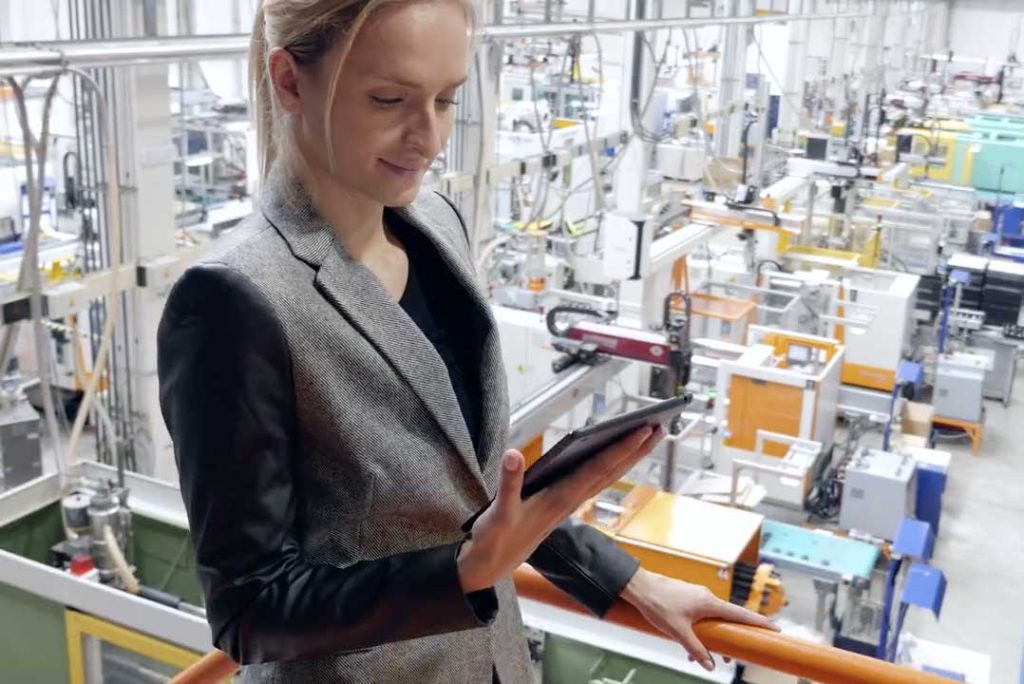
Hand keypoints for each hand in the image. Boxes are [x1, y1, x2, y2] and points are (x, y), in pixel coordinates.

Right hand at [458, 425, 665, 592]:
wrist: (492, 567)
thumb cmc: (495, 538)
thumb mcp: (498, 514)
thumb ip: (508, 484)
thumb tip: (513, 454)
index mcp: (559, 499)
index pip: (597, 469)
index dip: (621, 449)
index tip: (643, 430)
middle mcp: (569, 500)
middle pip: (610, 471)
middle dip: (636, 450)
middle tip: (661, 425)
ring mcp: (567, 503)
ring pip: (604, 476)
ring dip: (627, 457)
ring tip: (647, 437)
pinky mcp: (561, 505)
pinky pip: (591, 481)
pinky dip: (607, 466)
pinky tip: (615, 456)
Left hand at [622, 568, 779, 671]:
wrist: (639, 587)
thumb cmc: (658, 605)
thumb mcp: (678, 632)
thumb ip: (696, 649)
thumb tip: (711, 665)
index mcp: (709, 603)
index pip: (740, 614)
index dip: (758, 622)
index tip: (775, 628)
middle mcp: (707, 597)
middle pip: (729, 618)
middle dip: (734, 637)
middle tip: (738, 654)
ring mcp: (697, 596)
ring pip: (714, 618)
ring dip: (714, 636)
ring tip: (710, 655)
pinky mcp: (688, 597)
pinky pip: (702, 615)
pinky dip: (702, 629)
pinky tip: (690, 645)